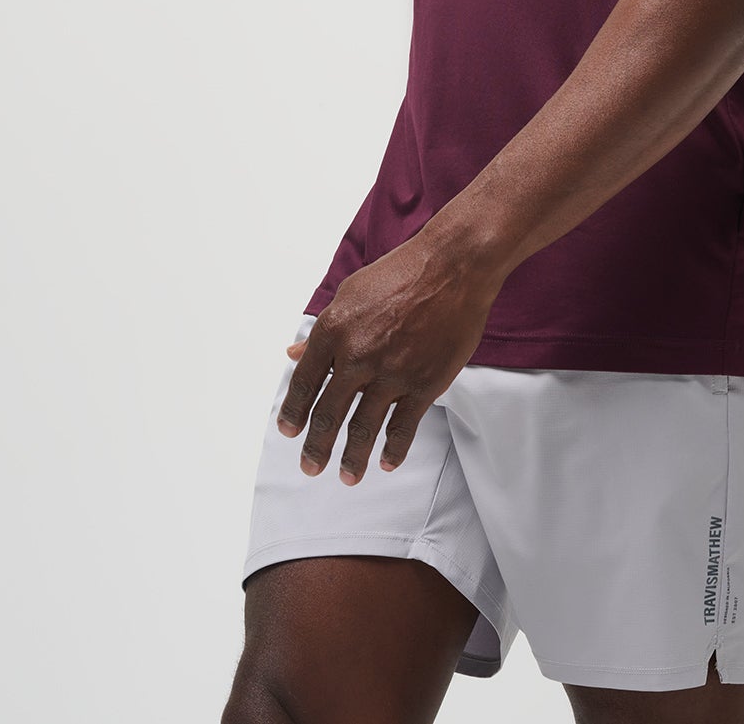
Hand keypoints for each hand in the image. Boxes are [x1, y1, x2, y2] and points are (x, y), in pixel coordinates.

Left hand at [276, 224, 499, 484]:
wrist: (453, 266)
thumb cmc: (402, 272)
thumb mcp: (351, 293)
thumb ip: (324, 330)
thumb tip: (293, 354)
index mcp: (333, 330)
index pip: (304, 383)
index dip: (294, 412)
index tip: (289, 432)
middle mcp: (357, 356)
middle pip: (328, 414)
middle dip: (316, 447)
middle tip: (310, 467)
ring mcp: (391, 373)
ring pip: (363, 429)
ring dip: (351, 459)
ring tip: (347, 477)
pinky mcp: (424, 384)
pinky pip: (403, 427)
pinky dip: (393, 449)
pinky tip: (386, 463)